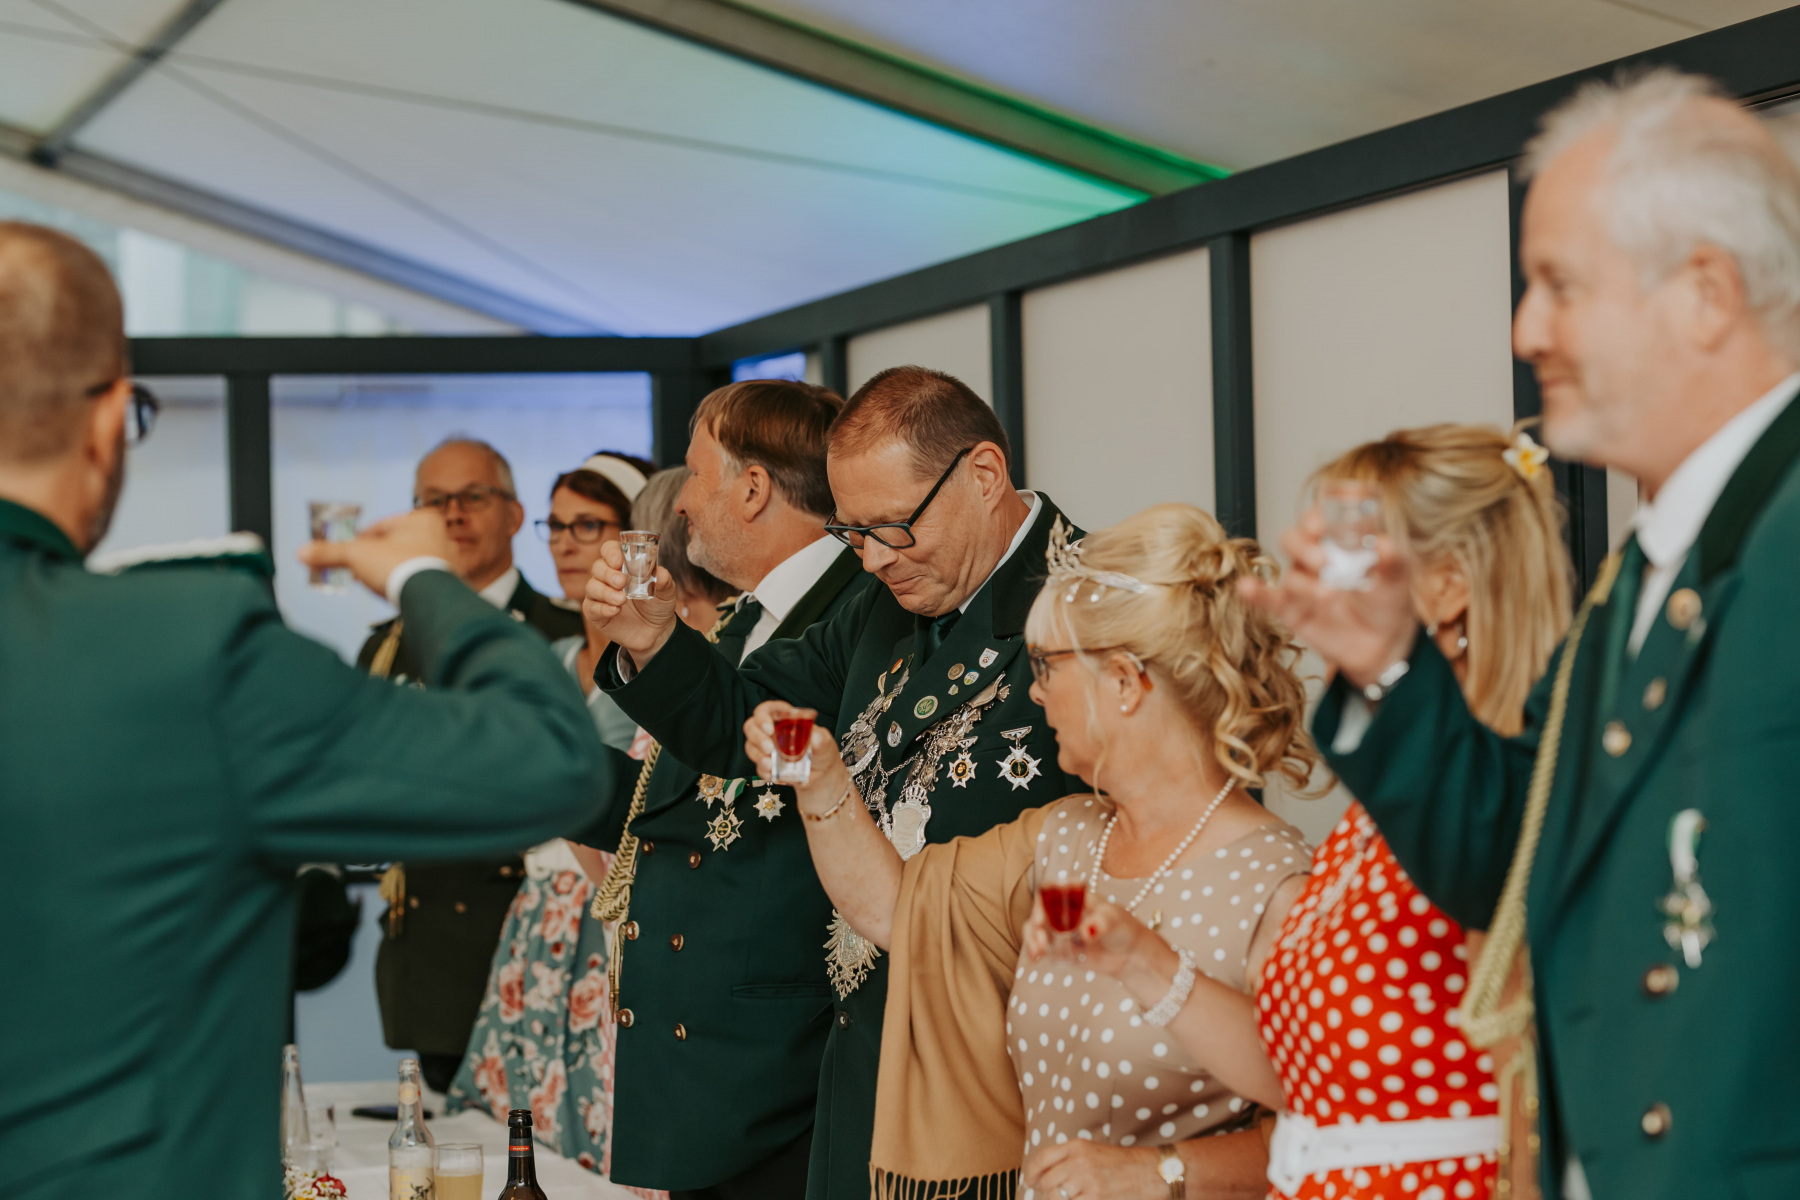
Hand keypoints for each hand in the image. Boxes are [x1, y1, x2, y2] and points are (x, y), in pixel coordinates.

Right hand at [297, 507, 449, 598]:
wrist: (428, 599)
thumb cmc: (397, 566)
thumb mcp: (356, 555)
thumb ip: (330, 553)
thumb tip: (302, 552)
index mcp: (422, 519)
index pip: (381, 527)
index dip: (360, 541)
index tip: (350, 554)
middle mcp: (441, 536)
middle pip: (396, 545)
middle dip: (375, 558)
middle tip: (359, 571)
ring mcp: (448, 560)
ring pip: (409, 562)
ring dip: (390, 571)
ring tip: (374, 583)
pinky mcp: (449, 583)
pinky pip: (421, 580)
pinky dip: (406, 585)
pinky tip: (394, 594)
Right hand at [583, 540, 677, 665]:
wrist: (656, 632)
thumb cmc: (658, 605)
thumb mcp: (666, 593)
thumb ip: (664, 582)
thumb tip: (660, 572)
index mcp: (624, 566)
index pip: (609, 550)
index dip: (611, 552)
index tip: (618, 561)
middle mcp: (608, 577)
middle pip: (598, 567)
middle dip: (608, 573)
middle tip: (621, 582)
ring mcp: (600, 595)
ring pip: (592, 587)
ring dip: (606, 592)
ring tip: (622, 600)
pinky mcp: (596, 613)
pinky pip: (591, 607)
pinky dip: (602, 608)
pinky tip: (615, 610)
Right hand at [744, 701, 847, 812]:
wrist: (822, 775)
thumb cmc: (822, 751)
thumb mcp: (825, 742)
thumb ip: (821, 738)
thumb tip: (815, 737)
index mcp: (784, 719)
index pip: (767, 710)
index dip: (763, 715)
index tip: (769, 727)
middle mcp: (772, 732)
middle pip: (751, 726)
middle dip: (756, 737)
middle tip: (769, 748)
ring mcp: (767, 748)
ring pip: (750, 746)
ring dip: (758, 756)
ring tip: (771, 764)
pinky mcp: (767, 765)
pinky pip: (757, 767)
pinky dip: (764, 771)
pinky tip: (773, 774)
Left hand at [1023, 1140, 1161, 1199]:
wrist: (1147, 1171)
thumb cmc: (1119, 1163)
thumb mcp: (1092, 1151)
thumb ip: (1068, 1159)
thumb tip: (1043, 1175)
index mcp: (1076, 1146)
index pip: (1042, 1158)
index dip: (1030, 1172)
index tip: (1028, 1181)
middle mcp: (1079, 1161)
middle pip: (1047, 1181)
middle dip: (1043, 1191)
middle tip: (1045, 1195)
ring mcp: (1087, 1180)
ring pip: (1056, 1196)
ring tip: (1063, 1198)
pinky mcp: (1095, 1197)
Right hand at [1024, 896, 1174, 989]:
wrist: (1128, 954)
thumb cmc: (1123, 928)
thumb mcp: (1115, 920)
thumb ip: (1101, 924)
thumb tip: (1086, 931)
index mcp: (1075, 895)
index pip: (1052, 891)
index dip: (1043, 901)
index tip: (1043, 916)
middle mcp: (1063, 909)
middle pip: (1040, 911)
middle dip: (1036, 925)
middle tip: (1041, 940)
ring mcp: (1058, 928)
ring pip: (1035, 928)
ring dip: (1032, 938)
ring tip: (1038, 953)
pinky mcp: (1057, 946)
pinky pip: (1040, 946)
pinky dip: (1034, 950)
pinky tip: (1036, 958)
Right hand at [1238, 507, 1418, 689]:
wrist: (1385, 645)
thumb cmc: (1387, 602)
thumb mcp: (1399, 578)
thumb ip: (1394, 560)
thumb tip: (1385, 544)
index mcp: (1337, 543)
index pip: (1316, 522)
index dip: (1312, 519)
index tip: (1319, 524)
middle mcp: (1314, 561)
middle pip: (1292, 540)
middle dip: (1303, 547)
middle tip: (1323, 562)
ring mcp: (1302, 586)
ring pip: (1290, 575)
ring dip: (1307, 584)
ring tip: (1330, 597)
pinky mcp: (1292, 612)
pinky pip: (1268, 600)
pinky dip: (1255, 593)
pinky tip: (1248, 587)